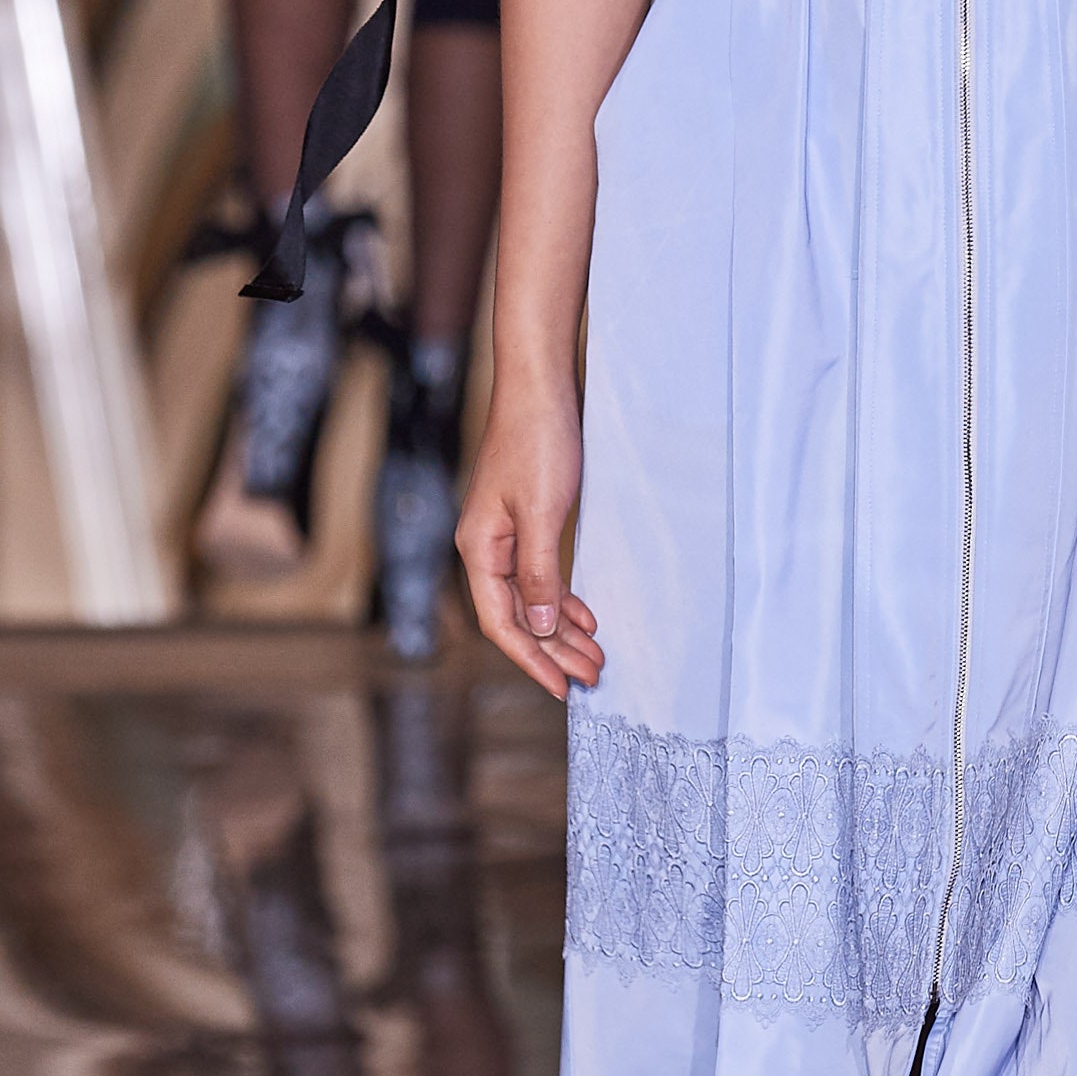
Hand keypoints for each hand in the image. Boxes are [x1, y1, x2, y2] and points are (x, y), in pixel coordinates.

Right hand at [453, 371, 600, 701]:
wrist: (539, 385)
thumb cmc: (537, 441)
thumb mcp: (543, 514)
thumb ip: (540, 573)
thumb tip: (541, 626)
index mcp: (480, 550)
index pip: (502, 622)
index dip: (531, 659)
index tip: (560, 689)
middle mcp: (487, 548)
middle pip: (519, 616)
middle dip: (556, 651)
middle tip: (593, 677)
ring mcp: (506, 535)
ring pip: (534, 598)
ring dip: (564, 629)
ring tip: (596, 656)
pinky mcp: (527, 521)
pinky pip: (542, 574)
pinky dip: (564, 598)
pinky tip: (585, 615)